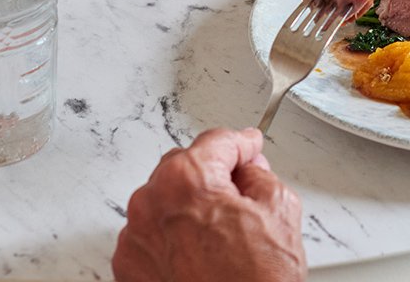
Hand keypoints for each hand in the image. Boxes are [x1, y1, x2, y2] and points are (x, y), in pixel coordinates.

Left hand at [112, 127, 304, 281]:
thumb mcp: (280, 209)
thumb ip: (260, 175)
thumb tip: (248, 169)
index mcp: (186, 179)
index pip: (217, 142)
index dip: (242, 144)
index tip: (248, 147)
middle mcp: (150, 203)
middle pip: (184, 168)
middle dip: (212, 176)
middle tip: (241, 196)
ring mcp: (135, 238)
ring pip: (165, 202)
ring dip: (189, 207)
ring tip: (221, 237)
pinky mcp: (129, 267)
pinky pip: (151, 235)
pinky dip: (171, 238)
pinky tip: (199, 254)